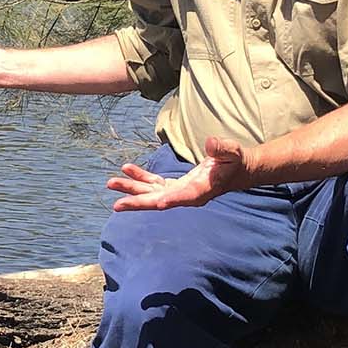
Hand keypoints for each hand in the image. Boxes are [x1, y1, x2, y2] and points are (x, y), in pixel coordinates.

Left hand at [107, 136, 253, 211]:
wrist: (236, 169)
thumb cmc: (235, 161)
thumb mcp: (232, 152)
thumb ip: (221, 149)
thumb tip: (210, 143)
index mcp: (201, 191)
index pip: (184, 197)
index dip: (170, 200)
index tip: (156, 203)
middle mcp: (187, 195)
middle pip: (159, 201)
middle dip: (138, 201)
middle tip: (117, 204)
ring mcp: (179, 191)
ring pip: (152, 193)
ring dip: (132, 189)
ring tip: (111, 183)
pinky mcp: (176, 185)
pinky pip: (154, 183)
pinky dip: (141, 177)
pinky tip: (127, 169)